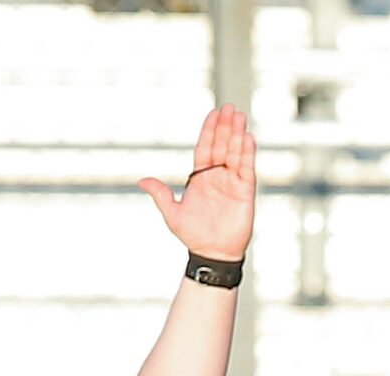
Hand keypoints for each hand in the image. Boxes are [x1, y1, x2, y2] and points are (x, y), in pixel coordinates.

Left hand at [138, 106, 256, 261]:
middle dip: (225, 127)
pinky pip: (247, 169)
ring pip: (235, 153)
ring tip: (240, 117)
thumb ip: (161, 195)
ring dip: (238, 135)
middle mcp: (217, 176)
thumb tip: (141, 181)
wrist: (212, 254)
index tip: (214, 113)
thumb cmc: (192, 235)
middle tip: (229, 108)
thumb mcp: (172, 214)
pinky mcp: (245, 192)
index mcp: (200, 177)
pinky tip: (248, 138)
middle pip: (221, 145)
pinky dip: (248, 154)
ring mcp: (232, 182)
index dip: (209, 130)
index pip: (205, 147)